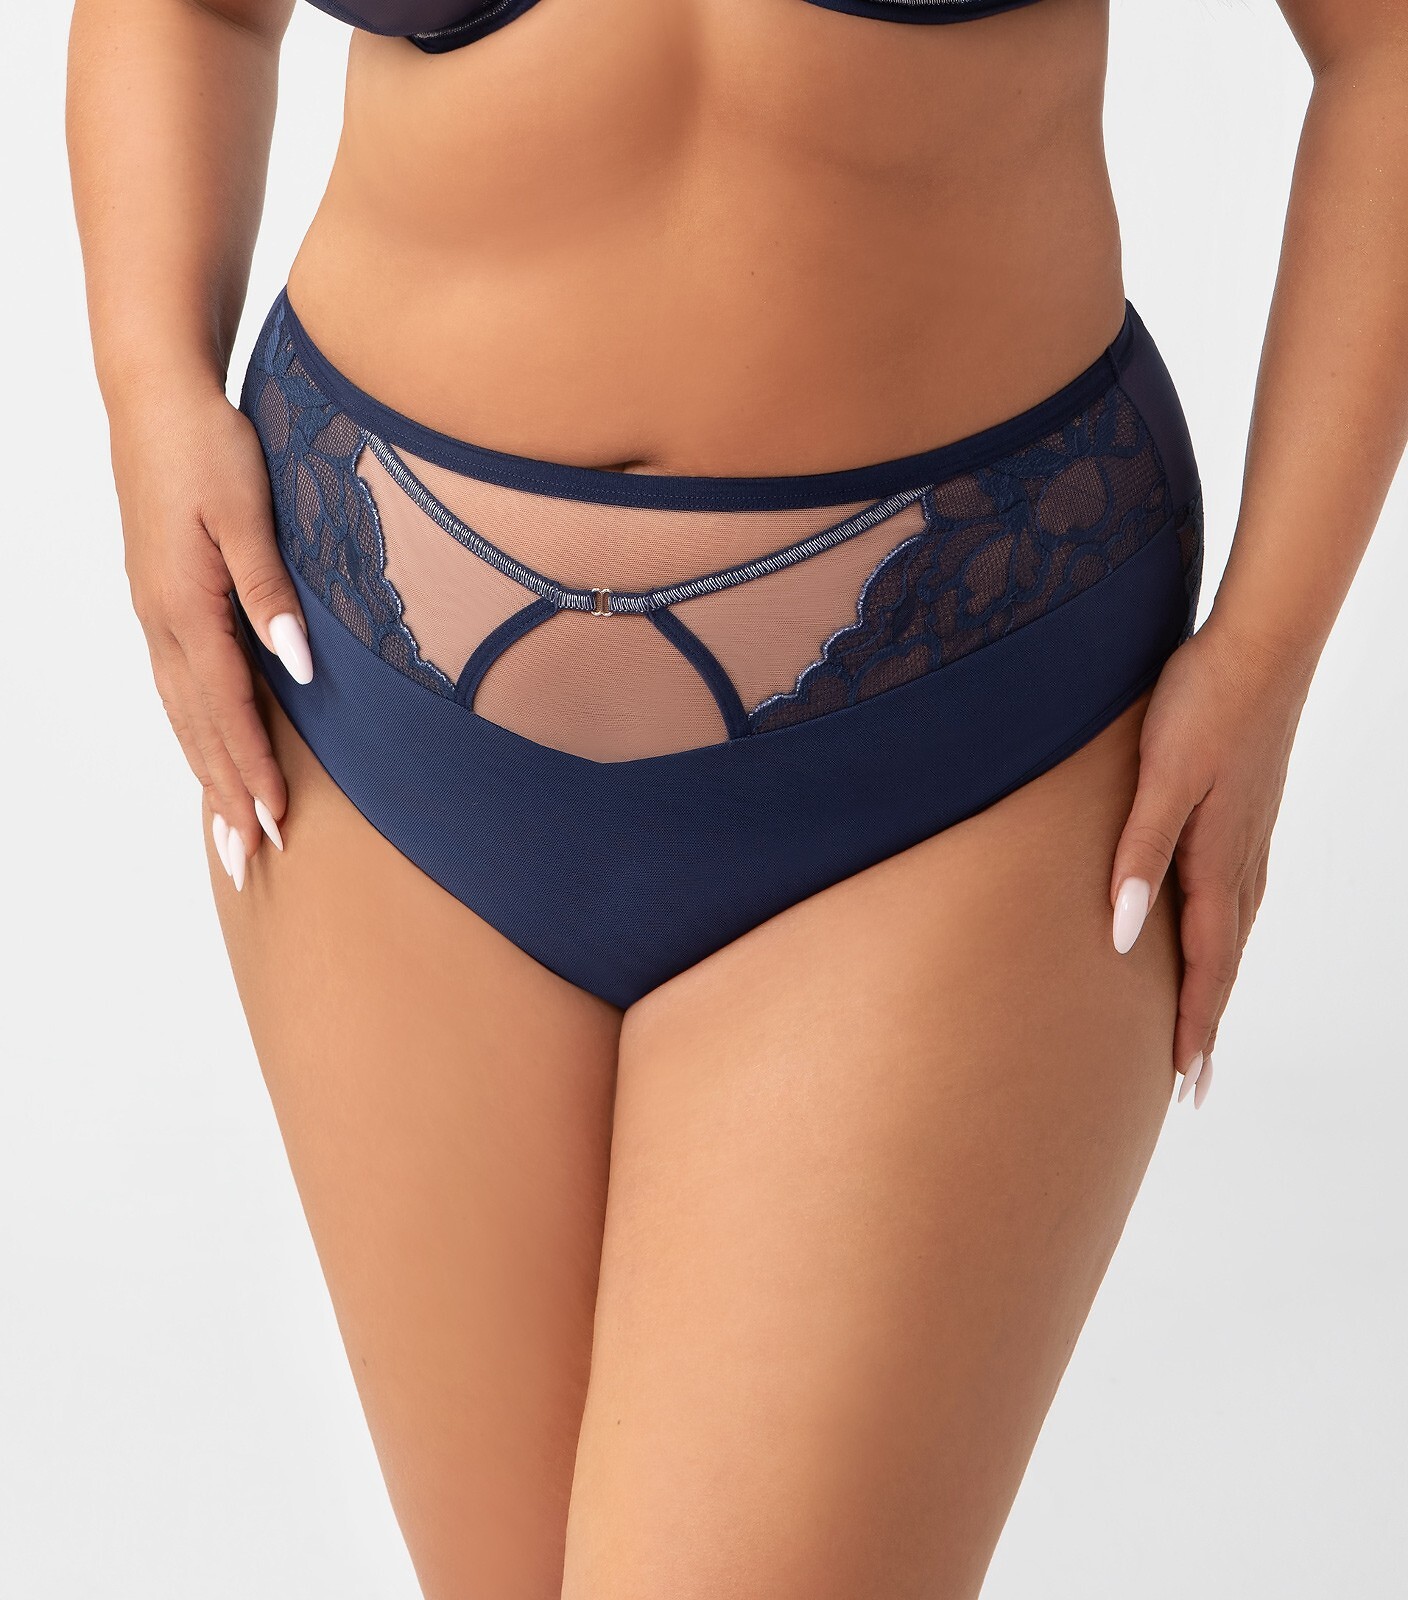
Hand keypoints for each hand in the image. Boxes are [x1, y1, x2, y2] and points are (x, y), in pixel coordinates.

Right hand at [109, 376, 312, 889]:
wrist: (156, 398)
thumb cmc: (208, 447)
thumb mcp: (247, 511)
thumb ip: (271, 592)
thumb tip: (298, 665)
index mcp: (185, 605)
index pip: (227, 707)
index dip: (252, 769)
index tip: (276, 823)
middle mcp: (163, 622)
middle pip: (197, 729)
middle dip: (224, 799)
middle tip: (248, 864)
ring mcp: (156, 616)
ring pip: (183, 716)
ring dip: (207, 777)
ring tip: (228, 835)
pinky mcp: (161, 604)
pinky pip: (179, 690)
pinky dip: (195, 736)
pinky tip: (209, 756)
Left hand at [1108, 613, 1314, 1106]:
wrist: (1259, 644)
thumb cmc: (1202, 704)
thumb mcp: (1161, 778)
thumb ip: (1139, 854)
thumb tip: (1125, 936)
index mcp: (1215, 860)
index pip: (1204, 964)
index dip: (1193, 1023)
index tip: (1184, 1080)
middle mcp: (1240, 860)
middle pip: (1224, 960)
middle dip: (1205, 1021)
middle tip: (1191, 1082)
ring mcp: (1248, 837)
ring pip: (1233, 931)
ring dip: (1216, 983)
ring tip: (1199, 1024)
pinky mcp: (1246, 814)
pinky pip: (1236, 898)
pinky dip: (1224, 937)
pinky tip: (1212, 933)